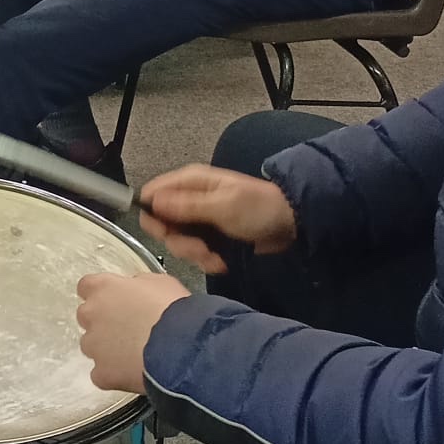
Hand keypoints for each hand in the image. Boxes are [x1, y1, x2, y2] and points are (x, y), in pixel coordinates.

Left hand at [76, 272, 189, 391]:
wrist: (182, 347)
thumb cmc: (175, 310)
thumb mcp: (160, 282)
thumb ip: (137, 285)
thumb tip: (135, 290)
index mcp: (103, 288)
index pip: (87, 286)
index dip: (102, 295)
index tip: (115, 301)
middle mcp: (91, 314)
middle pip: (88, 317)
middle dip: (104, 322)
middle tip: (129, 329)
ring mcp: (94, 346)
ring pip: (93, 346)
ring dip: (108, 349)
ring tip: (135, 354)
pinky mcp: (102, 373)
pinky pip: (102, 374)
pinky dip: (114, 375)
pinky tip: (134, 373)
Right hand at [137, 164, 296, 273]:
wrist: (291, 224)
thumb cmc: (260, 208)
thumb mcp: (223, 206)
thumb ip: (187, 205)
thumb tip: (152, 202)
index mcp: (189, 182)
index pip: (152, 195)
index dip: (154, 216)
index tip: (168, 233)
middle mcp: (188, 198)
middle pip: (162, 223)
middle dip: (180, 242)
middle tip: (201, 250)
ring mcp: (199, 219)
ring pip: (177, 241)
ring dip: (195, 254)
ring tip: (216, 257)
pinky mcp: (209, 236)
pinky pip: (194, 251)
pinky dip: (206, 260)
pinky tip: (222, 261)